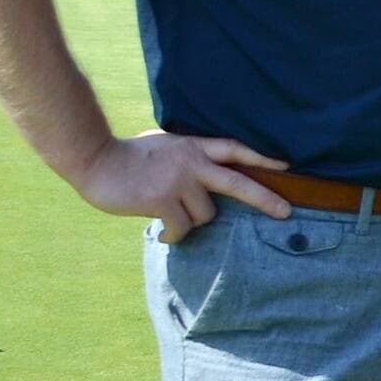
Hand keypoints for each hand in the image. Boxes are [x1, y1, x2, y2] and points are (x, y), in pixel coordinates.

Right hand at [78, 132, 288, 241]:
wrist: (94, 158)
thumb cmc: (127, 155)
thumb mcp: (165, 146)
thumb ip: (188, 156)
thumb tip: (206, 173)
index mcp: (193, 146)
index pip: (234, 149)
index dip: (260, 158)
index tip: (286, 167)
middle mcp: (191, 162)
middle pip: (237, 183)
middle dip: (265, 199)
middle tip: (286, 212)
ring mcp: (178, 181)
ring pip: (205, 214)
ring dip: (191, 221)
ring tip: (170, 217)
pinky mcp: (162, 200)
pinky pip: (182, 228)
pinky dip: (174, 235)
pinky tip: (162, 232)